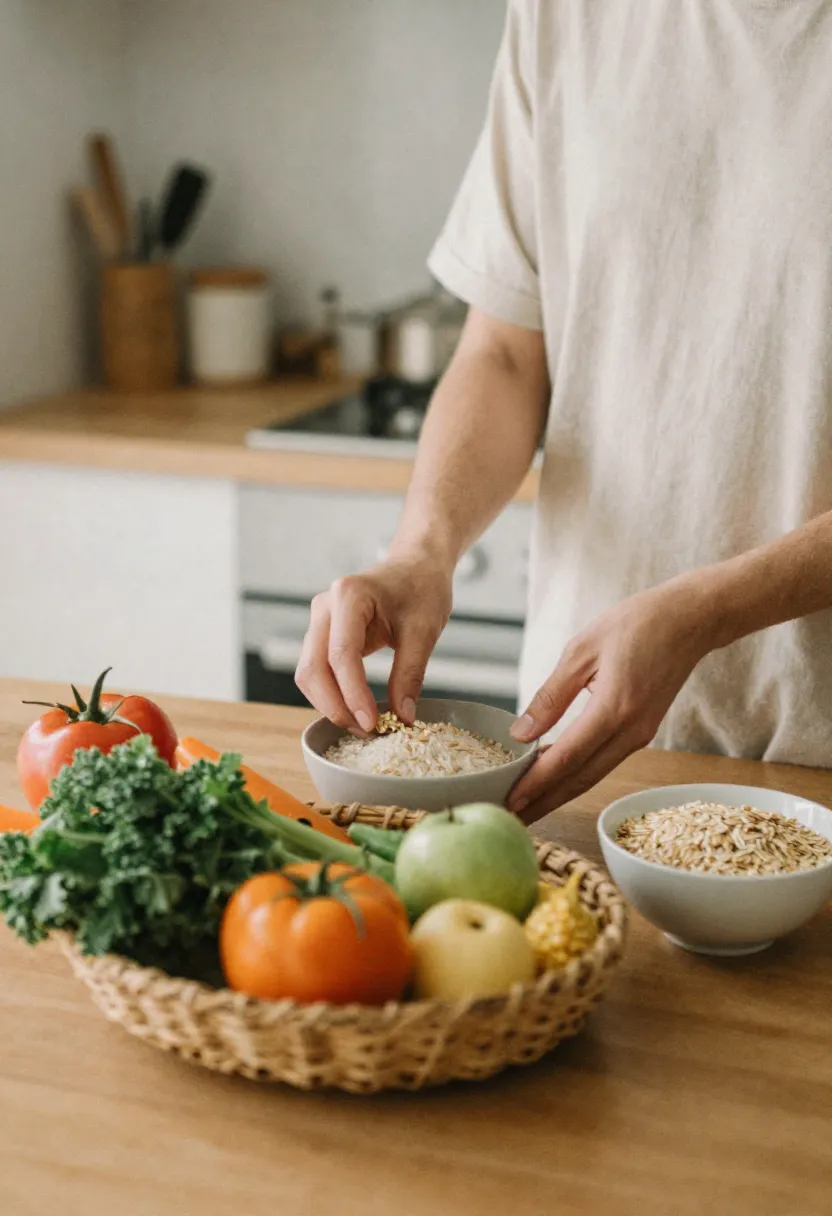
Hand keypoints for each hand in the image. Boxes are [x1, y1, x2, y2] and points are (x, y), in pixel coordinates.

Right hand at [295, 555, 452, 733]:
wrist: (415, 567)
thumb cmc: (421, 589)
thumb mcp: (424, 630)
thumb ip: (411, 673)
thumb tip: (402, 717)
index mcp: (349, 595)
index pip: (342, 654)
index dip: (353, 694)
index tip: (372, 723)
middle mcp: (325, 607)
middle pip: (313, 668)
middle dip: (336, 706)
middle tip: (368, 732)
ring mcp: (319, 620)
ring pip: (309, 674)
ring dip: (331, 705)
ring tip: (364, 726)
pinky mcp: (322, 634)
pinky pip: (317, 671)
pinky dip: (332, 695)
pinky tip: (356, 711)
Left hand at [507, 581, 714, 822]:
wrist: (689, 620)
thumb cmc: (636, 624)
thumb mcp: (582, 650)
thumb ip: (551, 695)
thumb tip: (521, 733)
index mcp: (614, 709)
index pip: (567, 758)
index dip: (536, 783)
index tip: (508, 801)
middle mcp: (631, 731)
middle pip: (580, 779)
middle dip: (544, 802)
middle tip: (510, 819)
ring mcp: (640, 735)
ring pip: (593, 774)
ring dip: (558, 793)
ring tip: (526, 806)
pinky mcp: (642, 731)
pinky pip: (604, 760)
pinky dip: (576, 773)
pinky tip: (553, 776)